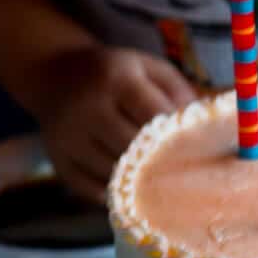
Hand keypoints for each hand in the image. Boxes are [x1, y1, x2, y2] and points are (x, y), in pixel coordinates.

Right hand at [34, 44, 197, 204]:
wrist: (56, 74)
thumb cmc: (114, 73)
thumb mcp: (146, 66)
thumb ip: (177, 89)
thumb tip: (201, 123)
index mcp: (116, 78)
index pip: (151, 112)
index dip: (174, 132)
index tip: (193, 145)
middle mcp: (88, 107)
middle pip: (133, 146)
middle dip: (159, 159)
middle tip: (181, 169)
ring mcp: (68, 137)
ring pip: (113, 172)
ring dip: (138, 179)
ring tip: (158, 178)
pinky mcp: (58, 161)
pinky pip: (93, 189)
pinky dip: (116, 192)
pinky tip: (130, 185)